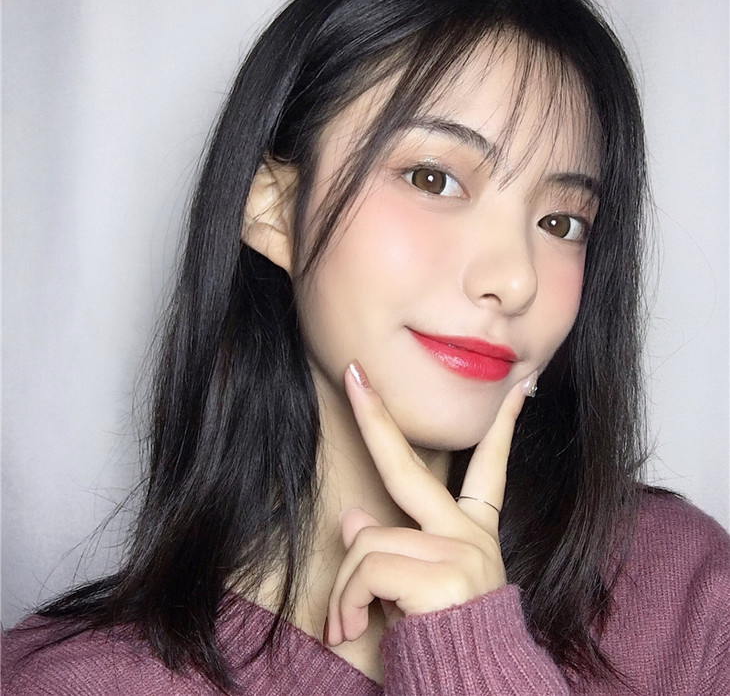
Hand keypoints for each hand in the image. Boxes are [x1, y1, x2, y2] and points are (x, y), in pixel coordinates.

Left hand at [324, 361, 536, 645]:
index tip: (518, 389)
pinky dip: (348, 600)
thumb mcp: (413, 589)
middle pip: (406, 466)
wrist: (472, 693)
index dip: (503, 427)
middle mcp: (469, 535)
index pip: (490, 468)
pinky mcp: (445, 571)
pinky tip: (353, 626)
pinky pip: (367, 565)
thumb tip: (351, 514)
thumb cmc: (441, 641)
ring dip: (346, 587)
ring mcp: (459, 550)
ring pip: (368, 539)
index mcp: (471, 534)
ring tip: (349, 622)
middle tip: (351, 374)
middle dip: (376, 415)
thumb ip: (390, 546)